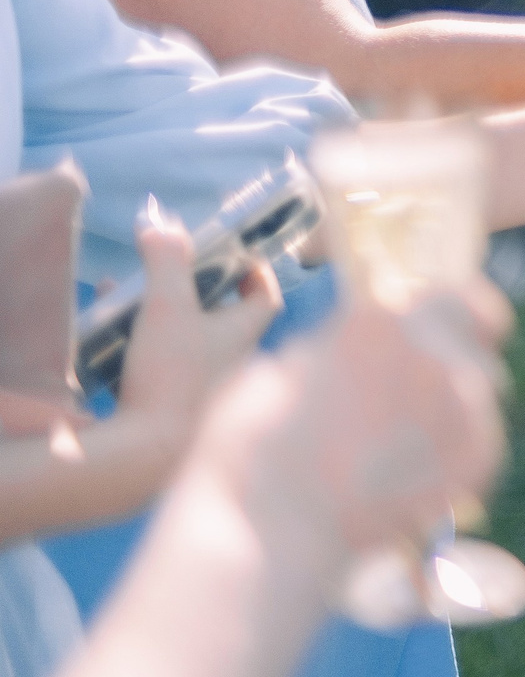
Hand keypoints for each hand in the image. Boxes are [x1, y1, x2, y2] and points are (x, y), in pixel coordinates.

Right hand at [115, 198, 283, 465]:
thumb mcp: (166, 304)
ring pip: (186, 343)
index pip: (265, 295)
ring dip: (157, 318)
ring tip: (121, 298)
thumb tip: (158, 220)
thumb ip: (166, 258)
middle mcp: (235, 362)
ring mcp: (206, 391)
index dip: (253, 270)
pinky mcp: (175, 413)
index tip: (232, 252)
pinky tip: (107, 340)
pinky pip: (161, 372)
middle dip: (190, 290)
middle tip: (164, 272)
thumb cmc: (170, 376)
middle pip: (221, 317)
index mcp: (246, 334)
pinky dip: (139, 350)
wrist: (147, 456)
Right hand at [204, 280, 511, 570]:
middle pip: (481, 338)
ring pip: (485, 391)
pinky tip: (415, 475)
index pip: (459, 294)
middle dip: (458, 357)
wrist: (275, 531)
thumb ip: (338, 344)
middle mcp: (437, 349)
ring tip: (407, 442)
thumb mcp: (282, 369)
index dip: (456, 312)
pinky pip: (484, 441)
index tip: (449, 327)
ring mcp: (466, 403)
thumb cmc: (256, 451)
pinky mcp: (480, 457)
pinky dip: (459, 453)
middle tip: (424, 390)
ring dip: (458, 405)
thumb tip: (355, 343)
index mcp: (386, 316)